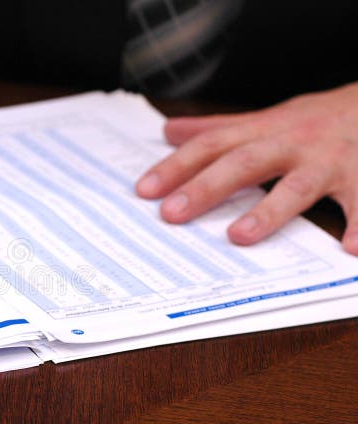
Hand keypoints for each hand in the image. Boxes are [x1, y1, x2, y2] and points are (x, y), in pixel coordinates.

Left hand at [135, 82, 357, 254]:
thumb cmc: (318, 119)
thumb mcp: (268, 118)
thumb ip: (219, 128)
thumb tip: (169, 131)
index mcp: (266, 132)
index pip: (212, 145)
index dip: (176, 165)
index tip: (143, 190)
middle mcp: (293, 144)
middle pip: (244, 163)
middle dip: (206, 187)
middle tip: (172, 213)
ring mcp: (330, 161)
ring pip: (297, 187)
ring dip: (268, 212)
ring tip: (238, 236)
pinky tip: (351, 249)